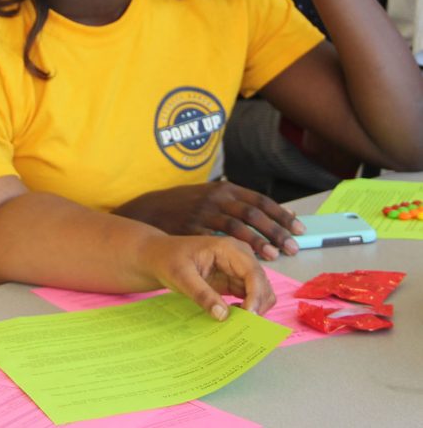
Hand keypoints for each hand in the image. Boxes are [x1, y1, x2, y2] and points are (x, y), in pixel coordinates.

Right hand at [115, 180, 304, 259]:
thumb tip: (280, 213)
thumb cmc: (187, 205)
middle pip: (252, 214)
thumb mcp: (212, 196)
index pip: (260, 200)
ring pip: (236, 227)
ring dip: (257, 242)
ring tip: (274, 256)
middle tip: (292, 247)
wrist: (151, 208)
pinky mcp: (191, 228)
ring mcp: (203, 212)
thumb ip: (241, 204)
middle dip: (274, 231)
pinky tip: (243, 262)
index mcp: (225, 189)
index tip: (299, 229)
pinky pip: (215, 241)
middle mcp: (216, 198)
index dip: (280, 214)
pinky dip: (231, 252)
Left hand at [140, 233, 275, 317]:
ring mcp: (239, 269)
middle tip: (243, 327)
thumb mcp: (180, 276)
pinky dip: (246, 311)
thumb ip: (202, 294)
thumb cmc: (168, 260)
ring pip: (260, 294)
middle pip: (262, 285)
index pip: (254, 273)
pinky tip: (232, 319)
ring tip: (236, 324)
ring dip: (253, 310)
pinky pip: (249, 299)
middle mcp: (240, 257)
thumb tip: (223, 316)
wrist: (159, 256)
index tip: (250, 317)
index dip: (256, 296)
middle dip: (257, 306)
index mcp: (229, 248)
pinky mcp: (234, 282)